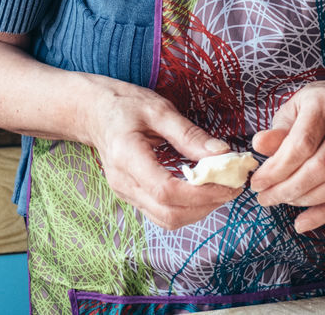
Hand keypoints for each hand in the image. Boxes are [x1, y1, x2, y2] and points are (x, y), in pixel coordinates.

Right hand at [83, 79, 241, 229]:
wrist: (93, 113)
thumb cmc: (124, 105)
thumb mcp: (158, 109)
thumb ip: (189, 134)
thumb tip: (222, 154)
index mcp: (127, 157)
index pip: (166, 191)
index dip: (202, 193)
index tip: (229, 182)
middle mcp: (123, 183)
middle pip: (169, 214)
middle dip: (206, 205)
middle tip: (232, 186)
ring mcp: (126, 194)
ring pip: (167, 220)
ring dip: (199, 211)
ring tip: (221, 189)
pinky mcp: (132, 197)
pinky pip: (161, 214)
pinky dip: (186, 209)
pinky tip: (202, 191)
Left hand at [248, 79, 324, 233]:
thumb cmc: (317, 106)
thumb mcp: (294, 109)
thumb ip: (278, 131)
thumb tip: (258, 146)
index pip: (302, 143)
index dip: (278, 168)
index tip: (258, 183)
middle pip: (320, 167)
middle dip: (288, 188)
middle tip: (264, 198)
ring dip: (304, 201)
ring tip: (280, 201)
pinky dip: (324, 213)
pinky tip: (302, 222)